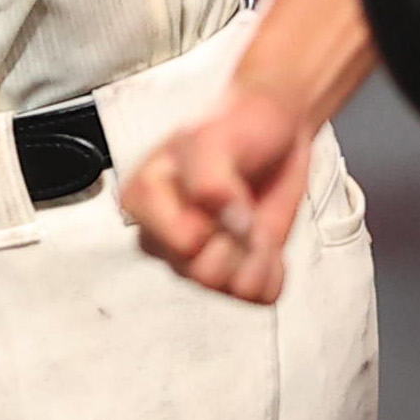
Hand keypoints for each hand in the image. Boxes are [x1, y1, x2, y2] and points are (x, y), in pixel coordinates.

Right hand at [123, 89, 320, 303]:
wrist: (274, 128)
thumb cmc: (233, 125)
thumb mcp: (210, 138)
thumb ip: (207, 179)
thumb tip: (220, 215)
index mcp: (144, 202)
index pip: (180, 243)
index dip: (214, 221)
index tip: (225, 191)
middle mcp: (166, 236)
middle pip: (202, 274)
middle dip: (237, 242)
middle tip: (244, 207)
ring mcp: (199, 258)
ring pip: (230, 288)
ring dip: (257, 256)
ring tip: (255, 220)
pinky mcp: (234, 270)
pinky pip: (257, 295)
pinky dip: (272, 270)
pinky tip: (265, 242)